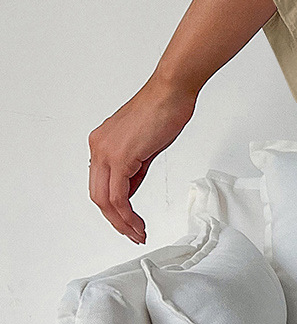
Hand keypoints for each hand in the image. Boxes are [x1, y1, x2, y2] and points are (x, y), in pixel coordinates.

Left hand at [88, 75, 196, 243]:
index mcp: (102, 143)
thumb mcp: (144, 144)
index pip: (101, 184)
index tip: (128, 220)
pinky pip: (118, 195)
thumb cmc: (164, 108)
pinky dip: (127, 213)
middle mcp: (98, 147)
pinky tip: (137, 221)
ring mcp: (106, 152)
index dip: (113, 207)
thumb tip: (130, 186)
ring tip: (136, 232)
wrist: (172, 91)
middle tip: (131, 232)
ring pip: (104, 199)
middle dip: (115, 220)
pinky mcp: (120, 157)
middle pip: (98, 196)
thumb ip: (134, 167)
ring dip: (121, 221)